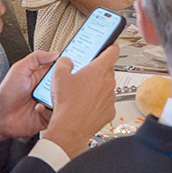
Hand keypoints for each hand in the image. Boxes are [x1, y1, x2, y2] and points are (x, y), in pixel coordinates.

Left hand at [0, 47, 62, 144]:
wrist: (0, 116)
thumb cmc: (7, 93)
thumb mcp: (20, 69)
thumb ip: (36, 58)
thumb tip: (55, 53)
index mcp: (42, 76)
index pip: (59, 68)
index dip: (67, 66)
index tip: (72, 65)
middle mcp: (47, 89)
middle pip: (65, 84)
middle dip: (64, 84)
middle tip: (56, 84)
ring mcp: (48, 103)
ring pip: (64, 100)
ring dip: (57, 98)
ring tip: (46, 97)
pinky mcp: (48, 117)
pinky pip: (57, 114)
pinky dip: (50, 111)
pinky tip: (39, 108)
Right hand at [39, 42, 120, 157]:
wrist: (70, 128)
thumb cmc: (67, 104)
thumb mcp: (58, 75)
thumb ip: (64, 62)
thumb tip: (66, 61)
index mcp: (98, 70)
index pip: (112, 51)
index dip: (111, 45)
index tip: (110, 44)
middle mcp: (108, 83)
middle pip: (107, 70)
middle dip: (97, 70)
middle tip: (84, 73)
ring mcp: (110, 98)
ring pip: (107, 86)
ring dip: (98, 87)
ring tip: (82, 92)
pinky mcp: (110, 111)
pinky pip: (106, 102)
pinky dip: (98, 102)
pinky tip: (85, 104)